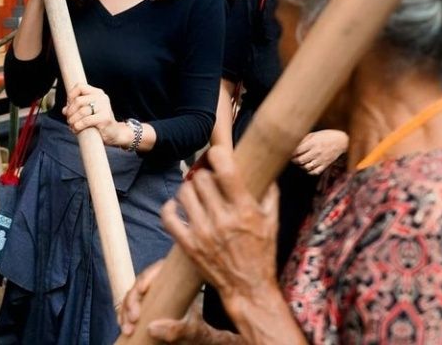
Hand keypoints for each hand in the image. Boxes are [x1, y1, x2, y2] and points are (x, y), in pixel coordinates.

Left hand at [62, 83, 130, 146]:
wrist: (114, 133)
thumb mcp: (87, 112)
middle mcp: (101, 98)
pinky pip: (86, 121)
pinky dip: (78, 126)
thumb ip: (76, 108)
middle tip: (68, 119)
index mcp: (97, 93)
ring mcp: (104, 107)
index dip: (70, 96)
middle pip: (78, 100)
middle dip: (70, 111)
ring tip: (72, 125)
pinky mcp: (105, 118)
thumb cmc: (99, 122)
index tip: (68, 106)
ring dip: (73, 120)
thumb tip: (64, 110)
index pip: (80, 86)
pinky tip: (76, 129)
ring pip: (81, 111)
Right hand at [119, 260, 238, 343]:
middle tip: (132, 319)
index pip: (159, 270)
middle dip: (133, 299)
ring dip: (127, 308)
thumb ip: (181, 331)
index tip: (141, 295)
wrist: (220, 341)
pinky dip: (127, 314)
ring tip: (127, 326)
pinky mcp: (155, 306)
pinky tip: (125, 325)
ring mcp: (162, 294)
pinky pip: (136, 305)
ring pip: (137, 293)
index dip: (145, 281)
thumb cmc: (213, 335)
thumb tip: (152, 327)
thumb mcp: (199, 333)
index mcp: (183, 280)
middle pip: (144, 281)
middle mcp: (171, 283)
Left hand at [161, 145, 278, 307]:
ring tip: (196, 193)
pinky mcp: (188, 244)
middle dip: (204, 175)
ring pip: (184, 193)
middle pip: (200, 178)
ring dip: (189, 189)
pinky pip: (168, 217)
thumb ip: (269, 192)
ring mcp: (203, 232)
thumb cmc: (262, 252)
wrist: (248, 288)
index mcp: (244, 210)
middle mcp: (222, 219)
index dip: (218, 156)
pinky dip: (170, 207)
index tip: (216, 153)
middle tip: (208, 180)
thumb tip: (265, 166)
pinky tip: (177, 206)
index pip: (226, 171)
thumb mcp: (273, 221)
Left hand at [291, 129, 347, 174]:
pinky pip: (315, 172)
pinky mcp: (325, 165)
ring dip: (300, 166)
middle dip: (294, 160)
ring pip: (306, 167)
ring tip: (299, 162)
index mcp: (312, 143)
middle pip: (300, 160)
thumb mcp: (314, 134)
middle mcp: (316, 152)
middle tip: (292, 158)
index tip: (288, 152)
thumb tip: (293, 144)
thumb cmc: (326, 136)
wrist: (342, 141)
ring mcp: (321, 159)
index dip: (290, 152)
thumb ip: (303, 140)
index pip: (297, 151)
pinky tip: (307, 167)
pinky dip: (309, 171)